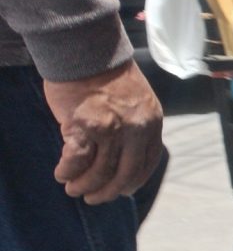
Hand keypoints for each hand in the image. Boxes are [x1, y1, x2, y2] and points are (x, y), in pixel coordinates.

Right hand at [44, 61, 164, 205]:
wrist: (87, 51)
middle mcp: (136, 129)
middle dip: (108, 191)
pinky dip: (68, 171)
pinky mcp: (85, 126)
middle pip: (125, 173)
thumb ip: (134, 126)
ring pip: (100, 170)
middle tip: (93, 198)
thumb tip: (123, 156)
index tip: (122, 190)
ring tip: (73, 189)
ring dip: (85, 185)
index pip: (149, 161)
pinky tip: (62, 174)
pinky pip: (77, 159)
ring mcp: (111, 128)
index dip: (134, 180)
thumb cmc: (106, 75)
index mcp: (152, 122)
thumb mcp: (136, 101)